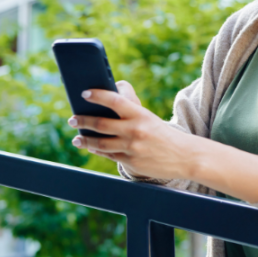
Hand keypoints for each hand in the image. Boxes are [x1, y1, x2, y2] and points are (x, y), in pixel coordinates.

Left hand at [69, 80, 195, 181]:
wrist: (185, 156)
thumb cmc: (163, 134)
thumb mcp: (148, 117)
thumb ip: (130, 107)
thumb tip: (111, 94)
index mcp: (140, 114)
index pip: (114, 100)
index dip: (97, 95)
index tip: (84, 93)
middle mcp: (135, 130)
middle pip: (101, 124)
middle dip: (83, 121)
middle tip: (72, 118)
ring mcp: (132, 148)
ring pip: (100, 143)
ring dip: (85, 140)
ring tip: (77, 138)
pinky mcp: (131, 162)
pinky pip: (109, 155)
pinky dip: (97, 151)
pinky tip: (91, 147)